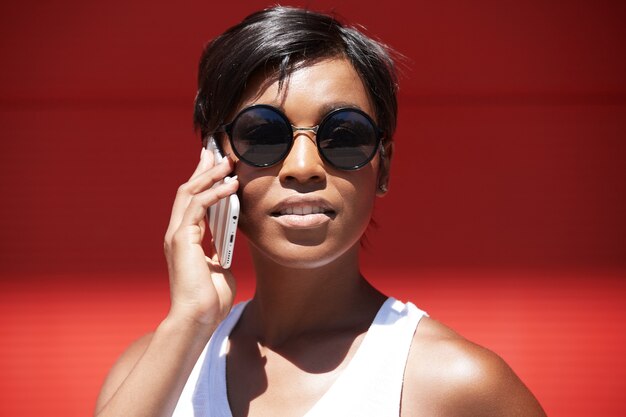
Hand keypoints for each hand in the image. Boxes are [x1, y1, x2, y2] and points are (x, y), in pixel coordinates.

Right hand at [163, 148, 238, 330]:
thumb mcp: (219, 267)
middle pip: (187, 190)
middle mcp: (177, 233)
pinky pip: (197, 207)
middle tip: (217, 151)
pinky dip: (214, 193)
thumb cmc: (210, 300)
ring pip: (190, 194)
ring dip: (210, 176)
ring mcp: (176, 235)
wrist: (198, 320)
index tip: (214, 164)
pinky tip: (230, 185)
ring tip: (228, 162)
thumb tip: (230, 241)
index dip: (202, 180)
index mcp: (185, 239)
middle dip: (203, 169)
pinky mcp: (182, 240)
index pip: (192, 201)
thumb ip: (220, 250)